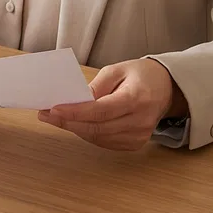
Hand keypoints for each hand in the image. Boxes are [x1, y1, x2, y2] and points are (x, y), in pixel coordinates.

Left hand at [38, 58, 185, 150]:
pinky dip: (88, 133)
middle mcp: (140, 121)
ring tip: (56, 118)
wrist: (166, 89)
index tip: (53, 109)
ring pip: (98, 137)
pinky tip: (76, 124)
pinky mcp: (135, 143)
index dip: (76, 112)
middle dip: (68, 122)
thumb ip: (97, 85)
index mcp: (136, 98)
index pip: (101, 110)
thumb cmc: (141, 76)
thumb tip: (76, 101)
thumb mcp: (117, 69)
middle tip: (45, 115)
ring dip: (75, 129)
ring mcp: (139, 135)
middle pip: (97, 127)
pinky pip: (104, 142)